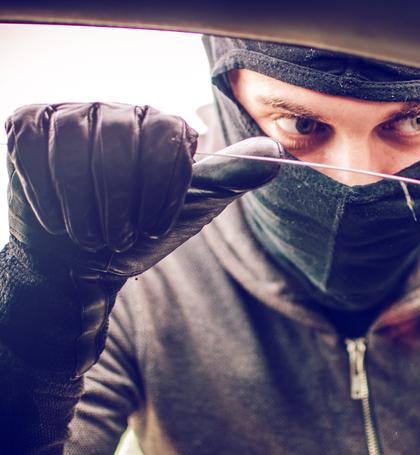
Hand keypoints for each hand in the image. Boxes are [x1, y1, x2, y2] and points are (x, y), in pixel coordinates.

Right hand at [4, 103, 280, 373]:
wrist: (84, 263)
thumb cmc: (140, 235)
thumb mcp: (193, 208)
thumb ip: (231, 177)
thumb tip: (276, 153)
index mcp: (156, 123)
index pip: (167, 132)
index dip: (160, 188)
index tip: (152, 227)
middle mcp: (113, 109)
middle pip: (121, 135)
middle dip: (122, 200)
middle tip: (119, 235)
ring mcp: (68, 115)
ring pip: (77, 142)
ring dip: (86, 203)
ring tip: (92, 233)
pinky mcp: (26, 127)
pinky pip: (36, 147)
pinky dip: (51, 195)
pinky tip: (60, 218)